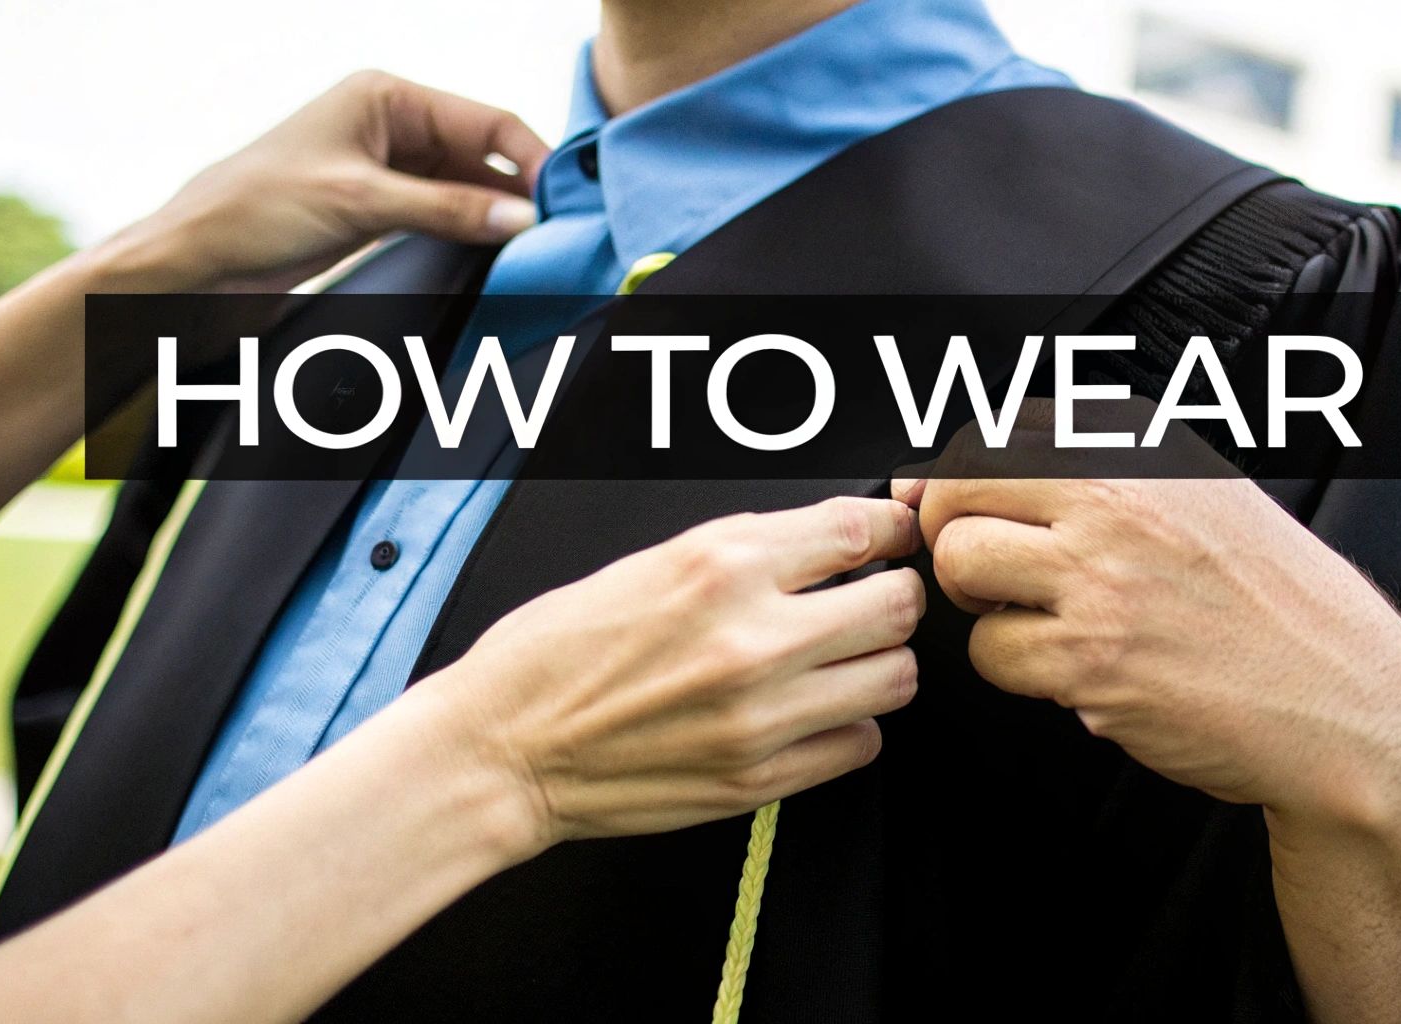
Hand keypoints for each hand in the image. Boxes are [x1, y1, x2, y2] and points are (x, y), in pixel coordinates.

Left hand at [114, 70, 548, 291]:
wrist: (197, 263)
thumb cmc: (252, 209)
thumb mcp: (361, 202)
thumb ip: (448, 209)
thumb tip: (521, 218)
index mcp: (385, 97)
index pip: (485, 122)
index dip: (531, 159)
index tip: (563, 199)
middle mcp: (392, 127)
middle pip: (484, 156)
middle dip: (522, 191)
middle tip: (561, 230)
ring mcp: (391, 171)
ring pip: (471, 190)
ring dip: (500, 217)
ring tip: (538, 248)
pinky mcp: (384, 211)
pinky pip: (448, 217)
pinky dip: (474, 235)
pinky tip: (499, 255)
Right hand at [417, 496, 924, 852]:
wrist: (503, 748)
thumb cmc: (558, 651)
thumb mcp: (651, 562)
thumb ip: (751, 551)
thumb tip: (839, 538)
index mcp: (720, 565)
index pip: (860, 530)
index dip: (889, 531)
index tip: (890, 540)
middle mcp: (751, 638)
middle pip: (898, 606)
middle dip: (893, 596)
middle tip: (871, 601)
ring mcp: (760, 716)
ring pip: (896, 679)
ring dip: (879, 664)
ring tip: (841, 661)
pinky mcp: (758, 779)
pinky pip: (862, 745)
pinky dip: (849, 726)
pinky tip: (810, 713)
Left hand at [900, 475, 1400, 832]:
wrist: (1341, 696)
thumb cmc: (1268, 600)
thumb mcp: (1200, 491)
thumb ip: (1098, 468)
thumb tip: (954, 471)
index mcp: (1139, 448)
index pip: (996, 430)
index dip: (953, 474)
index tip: (949, 505)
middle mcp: (1116, 499)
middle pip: (956, 489)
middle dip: (945, 531)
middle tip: (981, 568)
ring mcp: (1100, 580)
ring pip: (960, 566)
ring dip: (977, 601)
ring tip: (1029, 617)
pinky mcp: (1091, 661)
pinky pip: (991, 652)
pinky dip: (1015, 667)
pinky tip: (1069, 668)